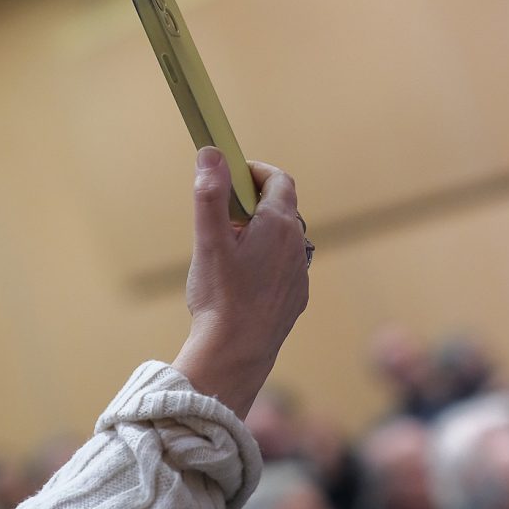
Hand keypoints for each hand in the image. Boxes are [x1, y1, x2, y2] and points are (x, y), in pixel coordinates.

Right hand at [171, 146, 309, 418]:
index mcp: (279, 226)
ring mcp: (299, 274)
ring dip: (259, 233)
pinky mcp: (294, 298)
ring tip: (227, 248)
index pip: (278, 179)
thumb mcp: (209, 241)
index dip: (254, 170)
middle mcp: (297, 246)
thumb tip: (211, 153)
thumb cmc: (221, 298)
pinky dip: (265, 261)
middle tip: (221, 212)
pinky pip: (283, 268)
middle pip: (280, 208)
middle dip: (252, 202)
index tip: (231, 173)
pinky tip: (239, 281)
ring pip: (282, 239)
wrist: (237, 355)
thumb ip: (210, 194)